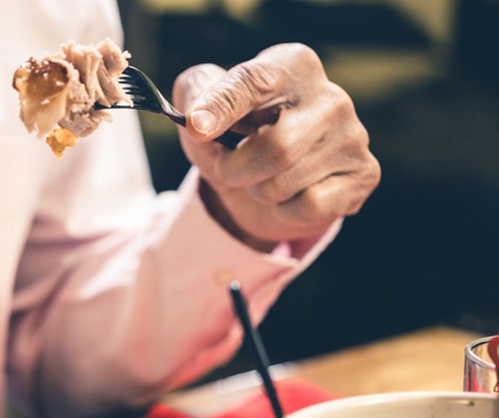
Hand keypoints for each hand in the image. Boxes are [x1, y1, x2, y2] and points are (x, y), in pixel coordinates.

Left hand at [172, 43, 380, 250]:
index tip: (197, 129)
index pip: (256, 82)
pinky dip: (285, 211)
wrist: (260, 185)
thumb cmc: (231, 138)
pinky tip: (291, 194)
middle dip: (235, 170)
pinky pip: (309, 206)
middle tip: (227, 166)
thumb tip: (198, 122)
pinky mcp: (364, 173)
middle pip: (276, 148)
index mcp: (291, 66)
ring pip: (285, 183)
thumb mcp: (200, 113)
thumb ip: (193, 98)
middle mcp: (331, 96)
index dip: (223, 107)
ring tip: (264, 176)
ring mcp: (353, 135)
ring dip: (258, 191)